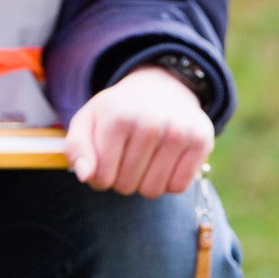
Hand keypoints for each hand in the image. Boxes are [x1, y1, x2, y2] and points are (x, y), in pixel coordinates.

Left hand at [65, 64, 212, 195]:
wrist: (161, 87)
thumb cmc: (119, 111)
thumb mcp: (88, 120)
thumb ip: (76, 148)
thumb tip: (86, 175)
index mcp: (117, 117)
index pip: (102, 179)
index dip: (100, 178)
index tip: (106, 161)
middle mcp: (151, 123)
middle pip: (127, 186)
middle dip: (123, 179)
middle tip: (127, 157)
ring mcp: (180, 131)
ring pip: (153, 190)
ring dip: (145, 182)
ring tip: (146, 158)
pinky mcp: (202, 140)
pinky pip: (178, 187)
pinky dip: (169, 181)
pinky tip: (166, 160)